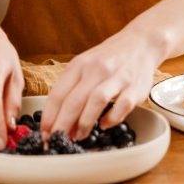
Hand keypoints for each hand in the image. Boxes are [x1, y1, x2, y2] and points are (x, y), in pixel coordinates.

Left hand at [39, 30, 162, 141]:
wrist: (140, 42)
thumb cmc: (108, 58)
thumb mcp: (85, 64)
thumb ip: (73, 88)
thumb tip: (60, 120)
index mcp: (80, 64)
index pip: (58, 93)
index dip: (49, 117)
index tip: (44, 133)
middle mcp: (97, 69)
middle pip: (74, 100)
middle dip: (62, 125)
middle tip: (56, 140)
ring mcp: (118, 77)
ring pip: (96, 100)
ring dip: (85, 123)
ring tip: (78, 136)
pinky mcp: (136, 87)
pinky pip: (122, 106)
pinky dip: (112, 118)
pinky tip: (104, 125)